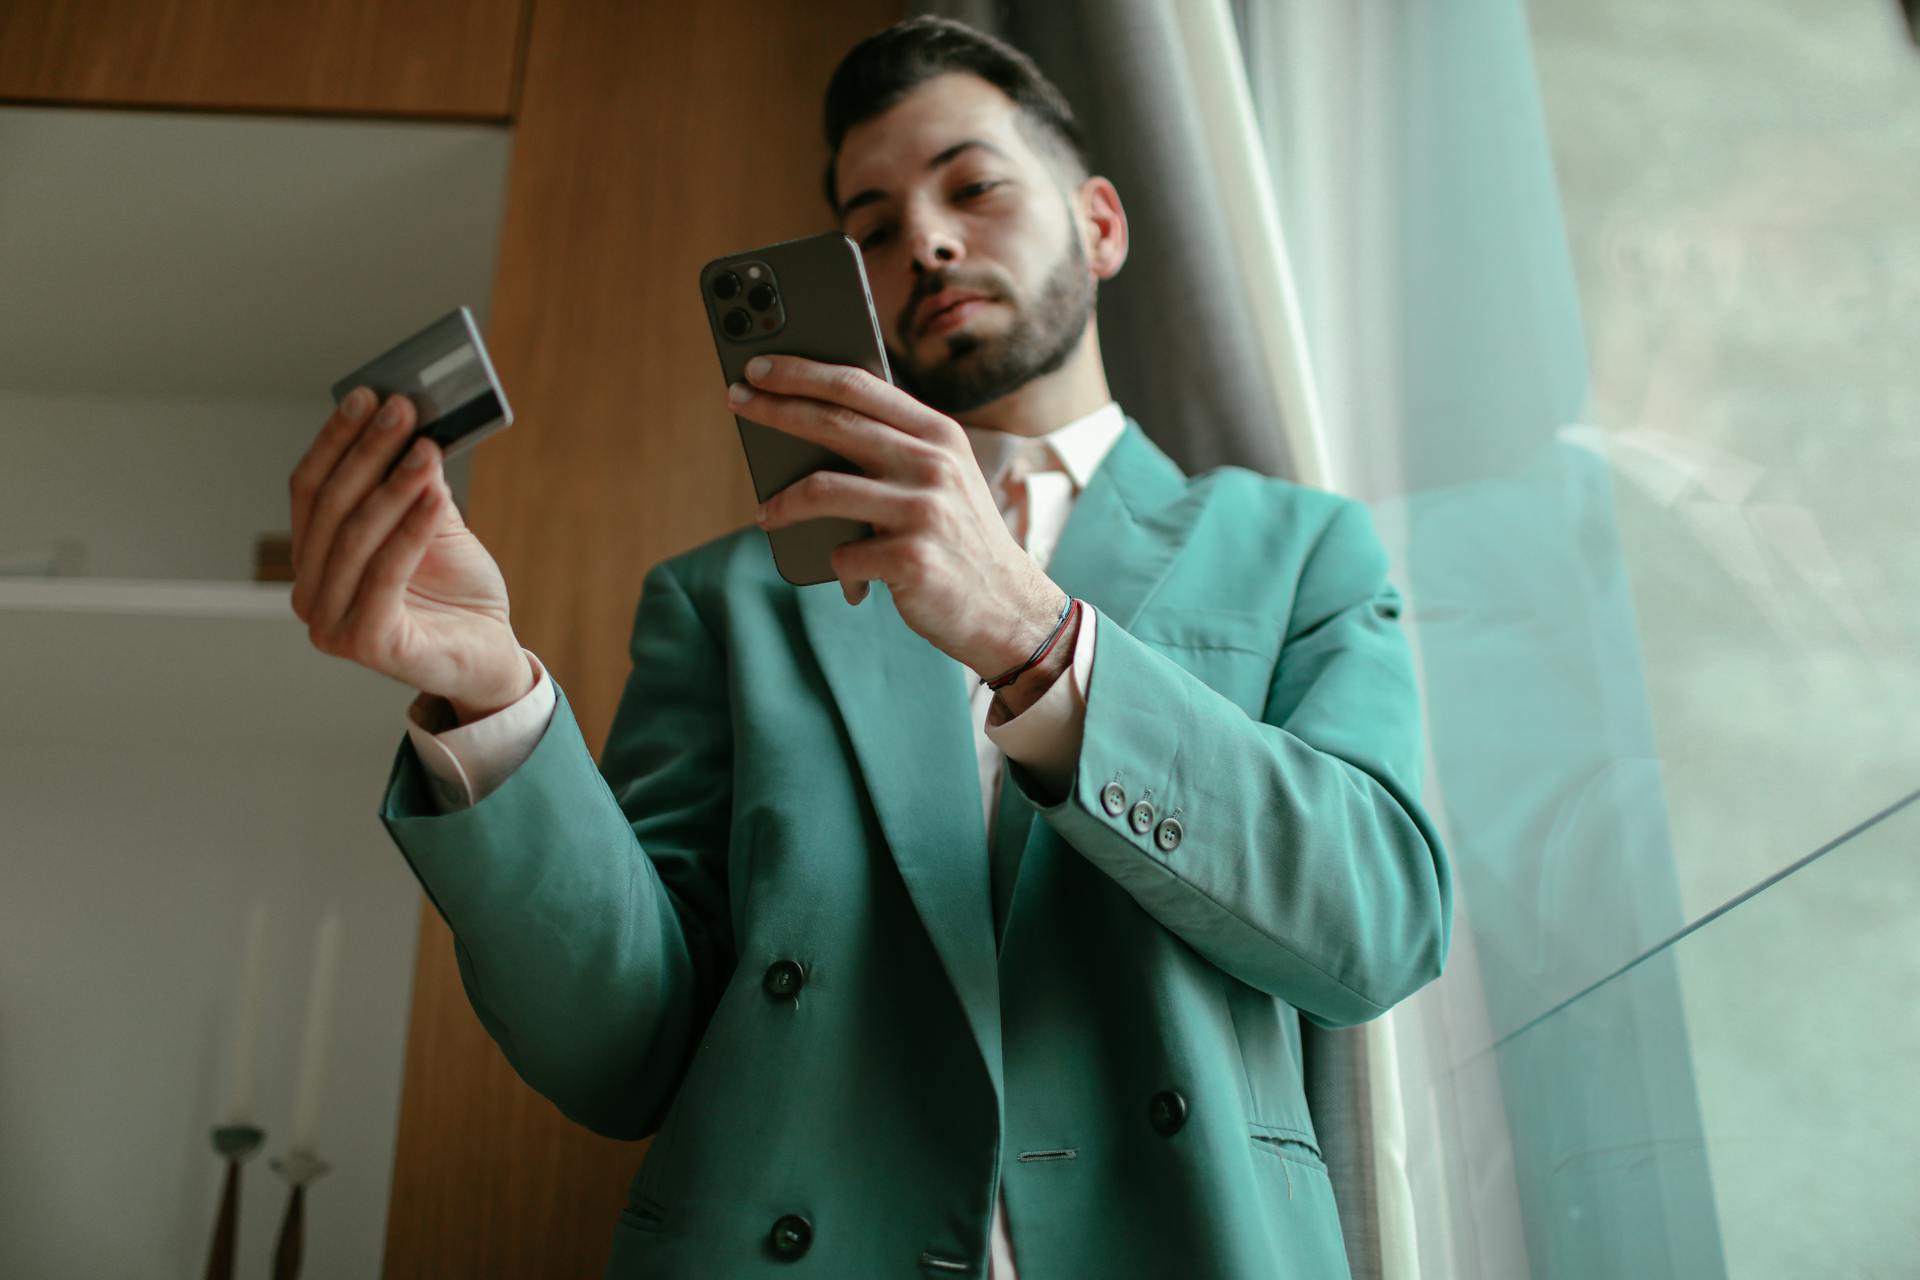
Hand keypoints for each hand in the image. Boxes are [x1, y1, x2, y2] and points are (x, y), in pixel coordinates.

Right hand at [288, 389, 532, 720]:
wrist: (488, 655)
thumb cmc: (456, 593)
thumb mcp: (433, 526)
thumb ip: (415, 485)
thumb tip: (412, 427)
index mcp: (314, 560)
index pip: (311, 489)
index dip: (336, 440)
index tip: (366, 394)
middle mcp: (310, 593)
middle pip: (332, 507)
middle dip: (368, 451)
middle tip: (402, 408)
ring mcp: (330, 624)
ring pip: (357, 536)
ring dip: (393, 484)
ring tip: (427, 446)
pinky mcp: (364, 644)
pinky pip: (386, 572)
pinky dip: (412, 528)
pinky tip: (437, 494)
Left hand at [728, 355, 1068, 677]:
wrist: (1009, 609)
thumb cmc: (959, 541)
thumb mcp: (942, 480)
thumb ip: (894, 448)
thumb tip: (811, 424)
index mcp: (938, 435)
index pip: (859, 385)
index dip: (802, 371)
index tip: (758, 366)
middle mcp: (933, 463)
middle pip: (834, 423)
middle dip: (776, 409)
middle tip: (737, 402)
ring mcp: (924, 510)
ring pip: (824, 489)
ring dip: (782, 504)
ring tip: (765, 515)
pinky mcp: (911, 559)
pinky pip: (843, 554)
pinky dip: (838, 565)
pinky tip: (848, 574)